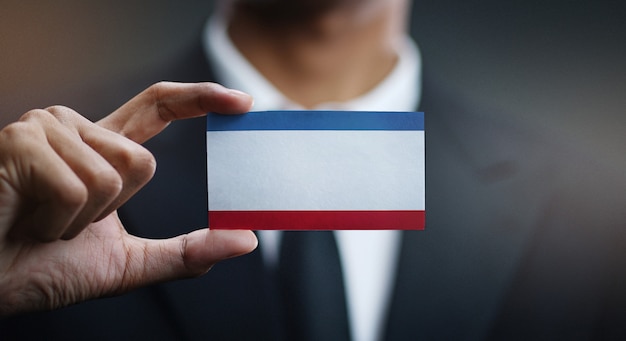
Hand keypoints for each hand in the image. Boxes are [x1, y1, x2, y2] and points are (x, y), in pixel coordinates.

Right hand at [0, 82, 256, 315]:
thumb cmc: (41, 267)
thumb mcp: (127, 263)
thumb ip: (186, 252)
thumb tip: (245, 240)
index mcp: (100, 149)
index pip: (158, 107)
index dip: (200, 98)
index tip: (241, 102)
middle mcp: (74, 128)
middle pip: (143, 161)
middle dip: (112, 211)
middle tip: (65, 224)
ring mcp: (45, 129)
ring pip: (114, 174)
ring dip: (82, 220)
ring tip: (41, 222)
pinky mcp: (21, 142)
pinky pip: (78, 187)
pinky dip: (58, 223)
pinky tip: (25, 220)